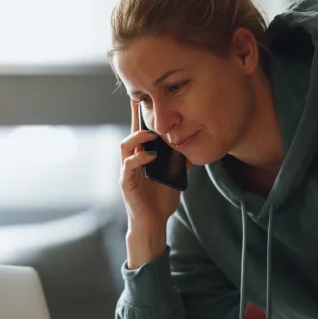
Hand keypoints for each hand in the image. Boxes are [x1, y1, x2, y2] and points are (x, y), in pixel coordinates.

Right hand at [120, 99, 182, 266]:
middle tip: (140, 101)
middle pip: (130, 132)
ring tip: (150, 134)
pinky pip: (129, 166)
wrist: (153, 222)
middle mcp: (132, 160)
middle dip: (134, 116)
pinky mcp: (126, 183)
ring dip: (137, 137)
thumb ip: (178, 161)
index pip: (141, 131)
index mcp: (143, 157)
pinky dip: (139, 158)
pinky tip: (150, 156)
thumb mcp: (174, 175)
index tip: (143, 96)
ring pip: (125, 146)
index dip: (140, 114)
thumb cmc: (161, 200)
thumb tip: (192, 147)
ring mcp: (127, 171)